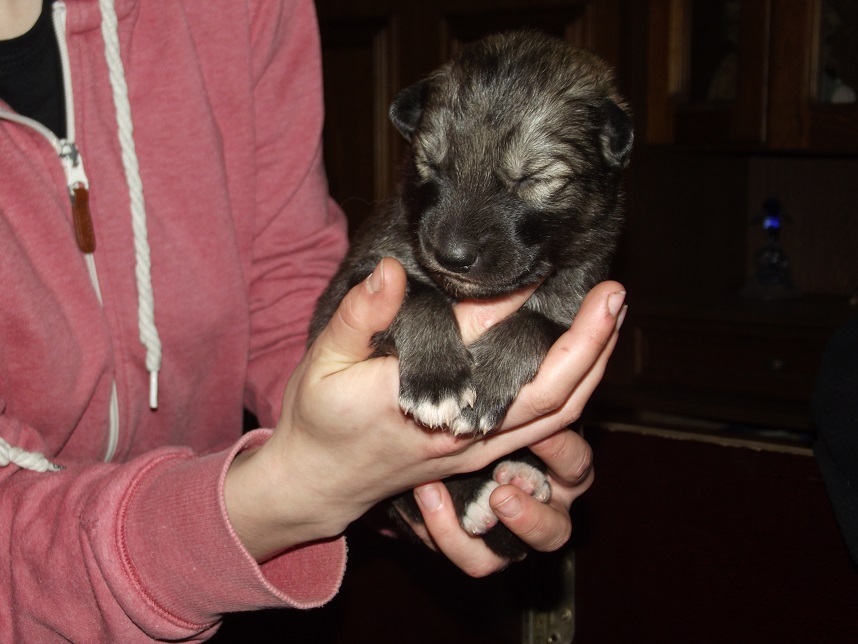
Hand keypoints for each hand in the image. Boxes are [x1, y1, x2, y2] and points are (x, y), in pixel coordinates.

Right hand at [224, 257, 623, 564]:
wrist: (317, 483)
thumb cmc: (318, 419)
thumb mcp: (325, 360)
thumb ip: (362, 315)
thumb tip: (395, 270)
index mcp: (427, 403)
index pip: (485, 342)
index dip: (517, 300)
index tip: (540, 262)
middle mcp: (465, 432)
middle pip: (551, 393)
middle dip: (591, 342)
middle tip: (615, 292)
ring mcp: (478, 448)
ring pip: (558, 416)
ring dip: (593, 367)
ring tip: (612, 319)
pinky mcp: (479, 454)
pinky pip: (543, 428)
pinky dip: (573, 392)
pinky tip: (582, 362)